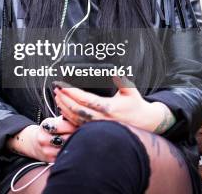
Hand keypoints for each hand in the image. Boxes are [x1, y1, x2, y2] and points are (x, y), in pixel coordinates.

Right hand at [8, 116, 76, 162]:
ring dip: (75, 144)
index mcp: (45, 125)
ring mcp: (46, 150)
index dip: (74, 125)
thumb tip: (82, 119)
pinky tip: (73, 149)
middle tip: (84, 134)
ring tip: (79, 141)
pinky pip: (64, 156)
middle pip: (67, 137)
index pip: (63, 125)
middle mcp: (43, 138)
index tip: (80, 126)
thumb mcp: (53, 121)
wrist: (35, 143)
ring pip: (66, 148)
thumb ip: (65, 120)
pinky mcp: (50, 160)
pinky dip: (71, 152)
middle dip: (77, 135)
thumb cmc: (50, 131)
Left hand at [53, 76, 175, 133]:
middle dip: (64, 98)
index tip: (62, 85)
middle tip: (55, 89)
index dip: (71, 92)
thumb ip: (121, 80)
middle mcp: (102, 119)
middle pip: (76, 109)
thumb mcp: (130, 90)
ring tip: (57, 97)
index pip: (85, 99)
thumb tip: (113, 71)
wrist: (145, 124)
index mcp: (109, 108)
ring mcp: (98, 127)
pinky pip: (78, 124)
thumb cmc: (136, 106)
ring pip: (75, 118)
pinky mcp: (96, 130)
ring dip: (64, 107)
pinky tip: (63, 109)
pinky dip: (68, 116)